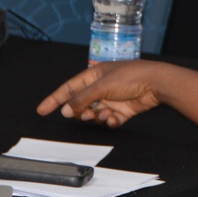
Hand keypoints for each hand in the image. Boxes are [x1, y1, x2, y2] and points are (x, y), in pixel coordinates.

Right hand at [36, 60, 174, 128]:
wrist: (156, 84)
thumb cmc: (131, 77)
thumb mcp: (102, 86)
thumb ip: (82, 98)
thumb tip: (65, 110)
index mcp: (94, 75)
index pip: (68, 88)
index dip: (54, 99)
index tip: (41, 110)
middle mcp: (101, 87)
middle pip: (81, 105)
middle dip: (81, 112)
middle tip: (85, 114)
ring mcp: (112, 99)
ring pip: (95, 114)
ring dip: (97, 116)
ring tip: (105, 113)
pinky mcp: (122, 110)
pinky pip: (109, 120)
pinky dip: (110, 121)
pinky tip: (114, 118)